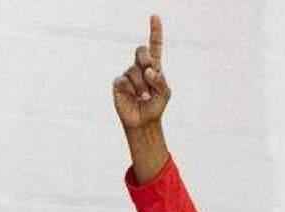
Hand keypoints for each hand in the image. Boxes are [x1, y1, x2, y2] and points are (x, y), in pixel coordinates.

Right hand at [113, 15, 170, 130]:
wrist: (144, 122)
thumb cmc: (155, 106)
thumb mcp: (165, 93)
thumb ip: (160, 80)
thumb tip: (147, 71)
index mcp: (154, 66)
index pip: (155, 45)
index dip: (155, 31)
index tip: (154, 17)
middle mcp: (140, 67)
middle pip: (141, 50)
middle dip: (146, 59)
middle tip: (150, 73)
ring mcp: (128, 74)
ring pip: (134, 70)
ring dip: (142, 85)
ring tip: (145, 97)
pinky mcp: (119, 84)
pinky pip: (125, 80)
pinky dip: (132, 88)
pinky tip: (136, 96)